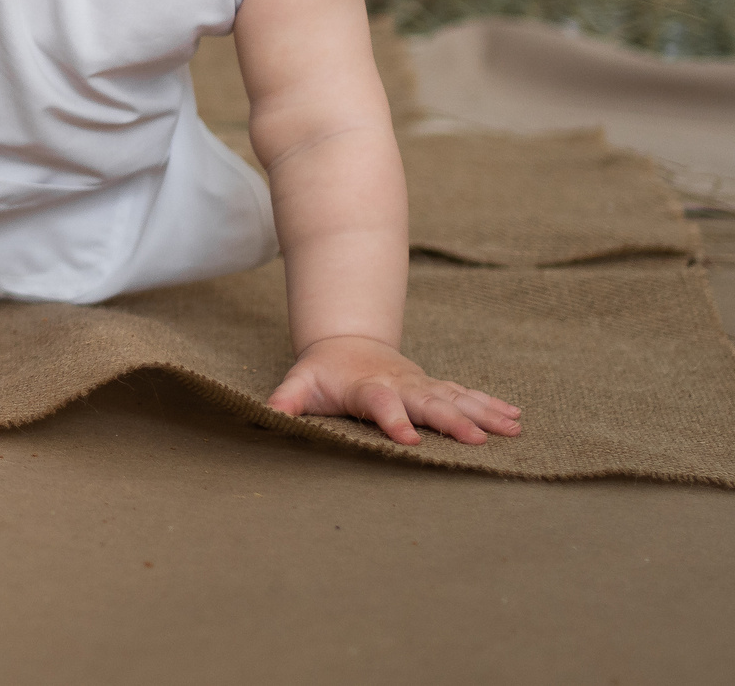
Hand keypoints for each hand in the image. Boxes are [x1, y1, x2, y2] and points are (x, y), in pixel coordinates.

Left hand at [268, 334, 521, 445]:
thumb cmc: (323, 374)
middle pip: (428, 402)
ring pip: (455, 398)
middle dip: (452, 421)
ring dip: (483, 413)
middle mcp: (401, 385)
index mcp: (368, 388)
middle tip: (477, 440)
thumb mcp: (300, 384)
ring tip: (512, 429)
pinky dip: (490, 404)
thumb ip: (287, 399)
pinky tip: (515, 417)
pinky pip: (466, 395)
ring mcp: (422, 385)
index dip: (393, 420)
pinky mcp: (435, 387)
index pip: (381, 404)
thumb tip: (269, 414)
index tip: (410, 439)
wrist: (347, 344)